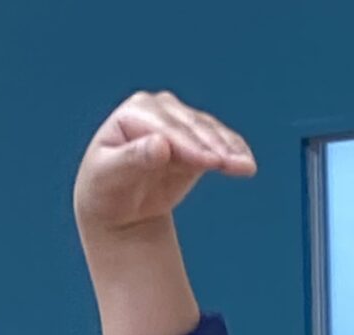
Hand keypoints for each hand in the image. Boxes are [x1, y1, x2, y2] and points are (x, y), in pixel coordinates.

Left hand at [74, 91, 255, 237]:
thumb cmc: (106, 189)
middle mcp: (160, 110)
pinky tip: (246, 165)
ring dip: (230, 149)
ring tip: (245, 166)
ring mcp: (181, 122)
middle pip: (192, 127)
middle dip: (213, 146)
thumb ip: (131, 160)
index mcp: (135, 112)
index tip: (209, 162)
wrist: (118, 206)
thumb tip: (159, 145)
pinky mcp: (197, 140)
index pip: (167, 128)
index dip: (188, 145)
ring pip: (209, 132)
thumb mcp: (109, 177)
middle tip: (233, 164)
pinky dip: (234, 152)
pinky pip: (220, 143)